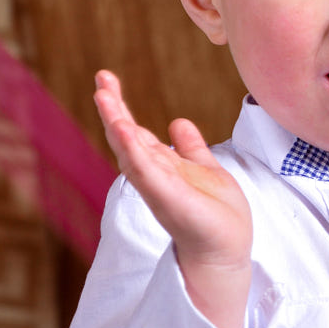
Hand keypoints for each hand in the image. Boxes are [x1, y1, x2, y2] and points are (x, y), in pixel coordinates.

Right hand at [94, 70, 251, 327]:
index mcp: (161, 167)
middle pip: (126, 137)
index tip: (106, 79)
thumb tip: (177, 122)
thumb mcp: (204, 170)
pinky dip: (134, 152)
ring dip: (117, 124)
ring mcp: (158, 188)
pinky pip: (147, 173)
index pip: (135, 131)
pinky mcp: (168, 200)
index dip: (120, 105)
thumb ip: (190, 148)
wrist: (227, 250)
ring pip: (131, 151)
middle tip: (101, 78)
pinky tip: (125, 131)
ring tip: (103, 96)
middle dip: (113, 108)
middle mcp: (154, 176)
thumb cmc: (217, 216)